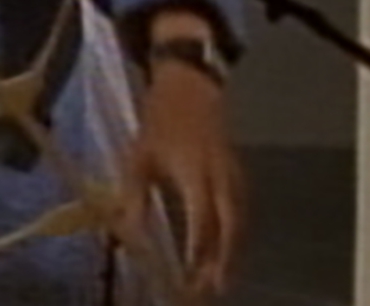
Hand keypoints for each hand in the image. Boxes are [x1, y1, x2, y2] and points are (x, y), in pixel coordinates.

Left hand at [122, 60, 244, 299]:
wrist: (191, 84)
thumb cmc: (161, 118)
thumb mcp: (139, 155)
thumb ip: (135, 195)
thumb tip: (128, 231)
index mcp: (196, 172)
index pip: (203, 221)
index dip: (199, 251)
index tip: (191, 276)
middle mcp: (222, 177)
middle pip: (231, 228)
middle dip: (224, 260)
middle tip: (213, 288)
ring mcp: (234, 174)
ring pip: (240, 221)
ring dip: (232, 251)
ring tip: (220, 278)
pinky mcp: (237, 172)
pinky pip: (242, 210)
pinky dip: (236, 233)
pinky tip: (226, 248)